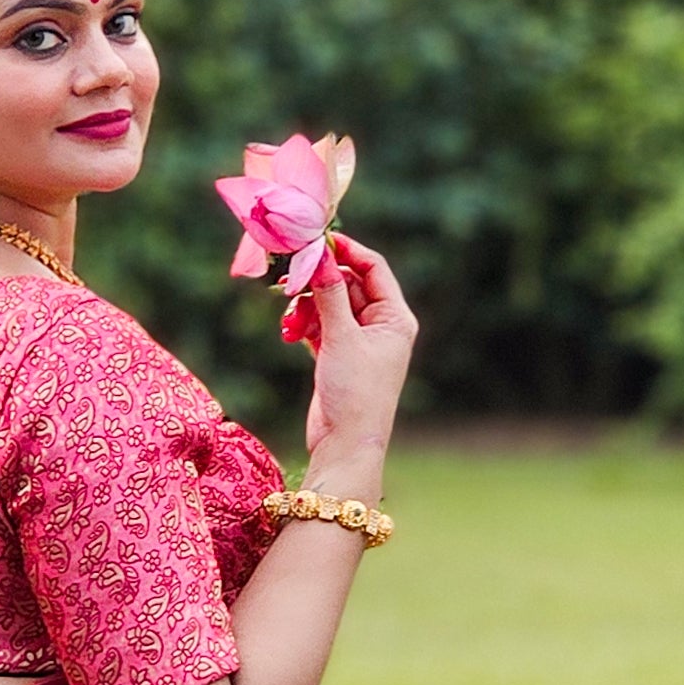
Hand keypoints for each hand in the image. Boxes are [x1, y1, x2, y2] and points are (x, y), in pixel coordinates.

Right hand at [290, 234, 415, 468]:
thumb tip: (319, 255)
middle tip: (288, 275)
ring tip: (290, 317)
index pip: (373, 268)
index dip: (346, 251)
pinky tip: (289, 332)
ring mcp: (359, 342)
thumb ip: (329, 293)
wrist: (345, 444)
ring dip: (307, 306)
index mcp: (395, 318)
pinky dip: (304, 325)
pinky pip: (319, 326)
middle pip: (347, 284)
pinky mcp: (338, 356)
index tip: (316, 240)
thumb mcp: (341, 337)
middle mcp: (381, 326)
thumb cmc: (354, 393)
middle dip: (318, 281)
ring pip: (329, 305)